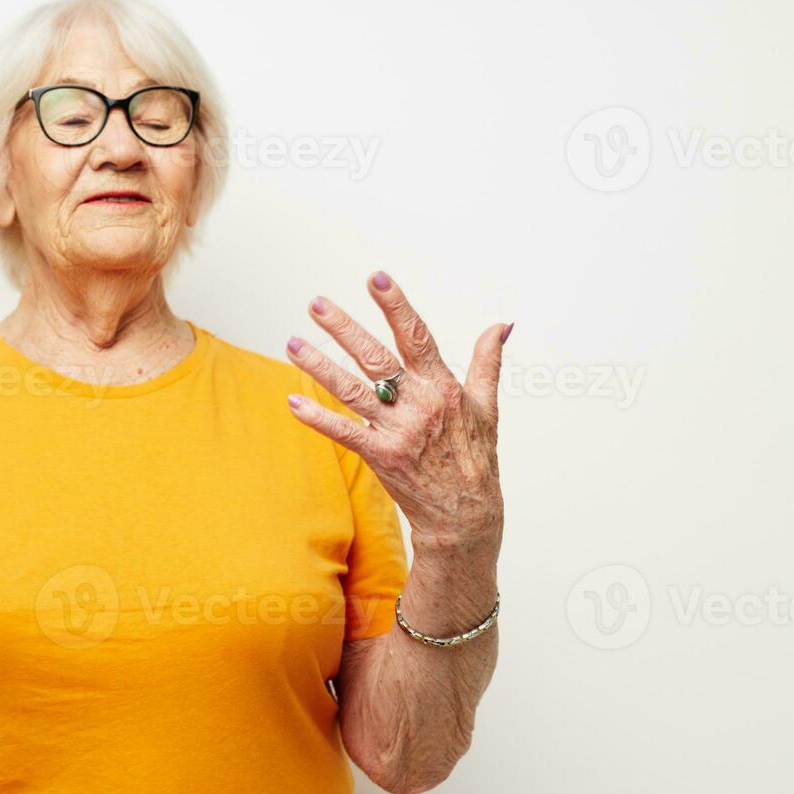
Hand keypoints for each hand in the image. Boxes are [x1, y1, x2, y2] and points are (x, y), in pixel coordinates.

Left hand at [285, 271, 507, 562]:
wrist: (466, 515)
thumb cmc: (476, 458)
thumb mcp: (487, 406)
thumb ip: (488, 361)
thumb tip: (502, 325)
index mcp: (444, 386)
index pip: (417, 336)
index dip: (396, 306)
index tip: (376, 278)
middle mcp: (420, 404)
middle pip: (376, 357)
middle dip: (344, 328)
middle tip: (316, 304)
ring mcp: (399, 431)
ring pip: (352, 390)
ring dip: (319, 366)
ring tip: (292, 343)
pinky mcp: (381, 456)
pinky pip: (344, 433)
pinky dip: (318, 418)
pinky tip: (293, 402)